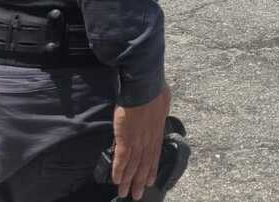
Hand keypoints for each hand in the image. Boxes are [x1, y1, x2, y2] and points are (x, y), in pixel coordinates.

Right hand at [112, 86, 170, 200]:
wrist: (145, 86)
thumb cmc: (155, 90)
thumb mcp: (162, 104)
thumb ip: (158, 113)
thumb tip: (158, 111)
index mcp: (157, 132)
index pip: (155, 155)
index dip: (152, 170)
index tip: (151, 182)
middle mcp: (149, 139)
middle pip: (144, 164)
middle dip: (140, 181)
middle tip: (137, 195)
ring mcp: (138, 140)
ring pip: (133, 165)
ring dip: (128, 180)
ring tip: (124, 192)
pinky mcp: (126, 138)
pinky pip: (122, 158)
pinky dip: (119, 170)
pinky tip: (116, 180)